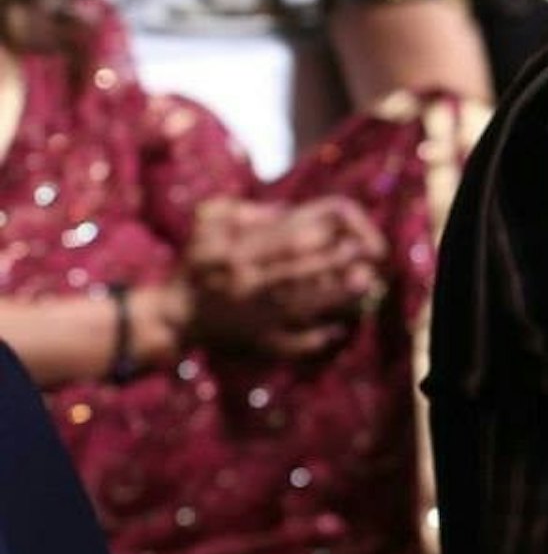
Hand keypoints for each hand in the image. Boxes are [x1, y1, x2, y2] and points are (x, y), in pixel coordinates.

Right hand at [179, 200, 383, 357]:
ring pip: (303, 307)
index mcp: (236, 258)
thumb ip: (238, 211)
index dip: (317, 235)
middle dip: (335, 262)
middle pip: (299, 274)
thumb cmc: (194, 267)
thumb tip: (281, 209)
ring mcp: (256, 318)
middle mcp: (248, 288)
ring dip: (338, 295)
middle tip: (364, 251)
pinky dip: (319, 337)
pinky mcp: (259, 344)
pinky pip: (294, 344)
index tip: (340, 230)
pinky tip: (341, 327)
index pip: (283, 243)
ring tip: (366, 281)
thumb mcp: (205, 227)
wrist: (175, 317)